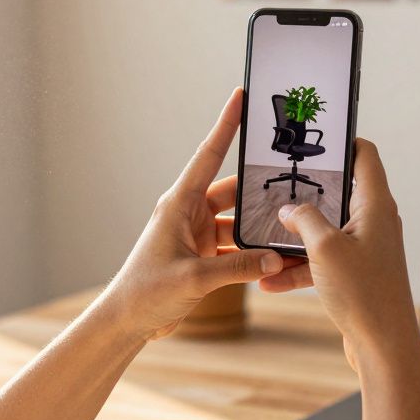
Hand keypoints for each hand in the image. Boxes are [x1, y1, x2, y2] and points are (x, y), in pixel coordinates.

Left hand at [103, 89, 307, 340]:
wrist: (127, 322)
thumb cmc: (146, 292)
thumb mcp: (194, 277)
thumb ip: (238, 267)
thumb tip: (276, 257)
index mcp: (179, 204)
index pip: (208, 155)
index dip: (226, 125)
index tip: (240, 97)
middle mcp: (189, 213)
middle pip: (233, 190)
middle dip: (259, 187)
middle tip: (292, 176)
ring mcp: (197, 234)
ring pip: (238, 221)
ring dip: (259, 227)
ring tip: (291, 226)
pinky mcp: (203, 257)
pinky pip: (236, 247)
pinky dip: (254, 252)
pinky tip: (277, 257)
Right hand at [270, 139, 417, 368]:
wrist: (384, 347)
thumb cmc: (365, 294)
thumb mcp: (325, 248)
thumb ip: (304, 220)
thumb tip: (289, 210)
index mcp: (375, 205)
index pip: (365, 156)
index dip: (343, 142)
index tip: (315, 139)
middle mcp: (374, 223)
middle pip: (338, 194)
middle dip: (305, 193)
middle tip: (277, 185)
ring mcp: (365, 249)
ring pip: (324, 232)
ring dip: (294, 239)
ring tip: (262, 241)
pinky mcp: (355, 275)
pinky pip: (322, 263)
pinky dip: (299, 270)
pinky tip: (269, 283)